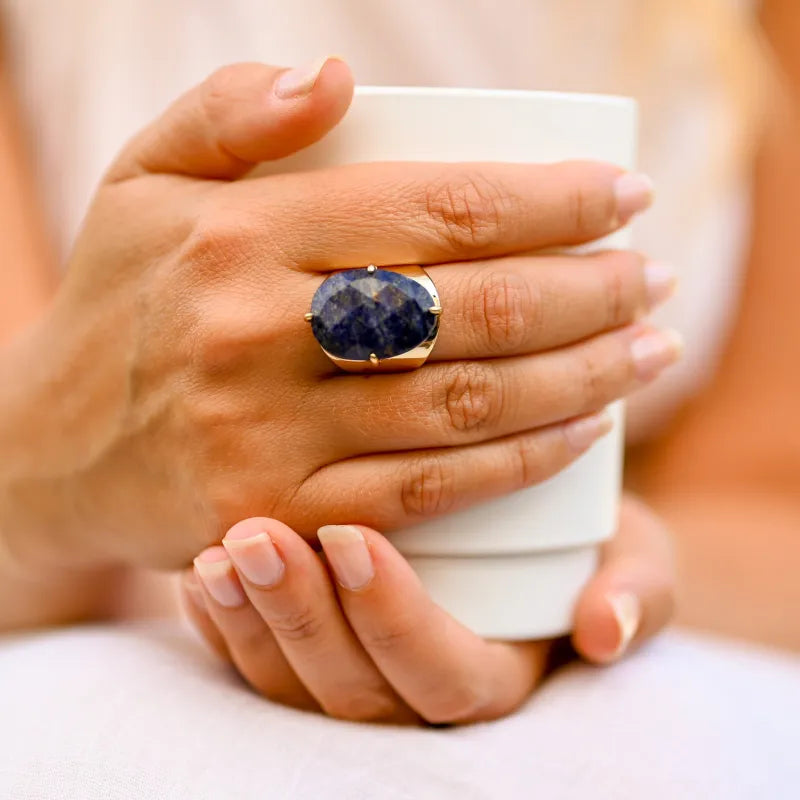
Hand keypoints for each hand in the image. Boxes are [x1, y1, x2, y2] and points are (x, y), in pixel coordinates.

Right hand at [0, 59, 677, 570]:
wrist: (44, 450)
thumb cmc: (116, 308)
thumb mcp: (140, 183)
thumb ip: (228, 111)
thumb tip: (336, 76)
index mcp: (234, 235)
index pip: (437, 206)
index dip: (552, 199)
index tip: (627, 196)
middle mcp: (255, 334)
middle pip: (474, 308)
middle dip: (593, 291)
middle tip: (655, 281)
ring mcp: (269, 436)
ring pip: (468, 406)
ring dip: (585, 377)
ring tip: (651, 353)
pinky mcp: (283, 515)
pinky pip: (431, 492)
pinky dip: (523, 460)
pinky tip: (585, 430)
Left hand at [182, 495, 674, 724]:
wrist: (520, 515)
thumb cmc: (576, 530)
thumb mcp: (631, 548)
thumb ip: (639, 586)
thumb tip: (605, 629)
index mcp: (495, 676)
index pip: (442, 677)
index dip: (394, 617)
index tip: (353, 536)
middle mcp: (418, 692)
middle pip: (352, 689)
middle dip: (302, 619)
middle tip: (258, 539)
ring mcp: (358, 678)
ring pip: (292, 688)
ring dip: (251, 623)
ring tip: (220, 551)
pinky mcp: (311, 655)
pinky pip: (253, 667)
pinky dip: (220, 628)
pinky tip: (197, 573)